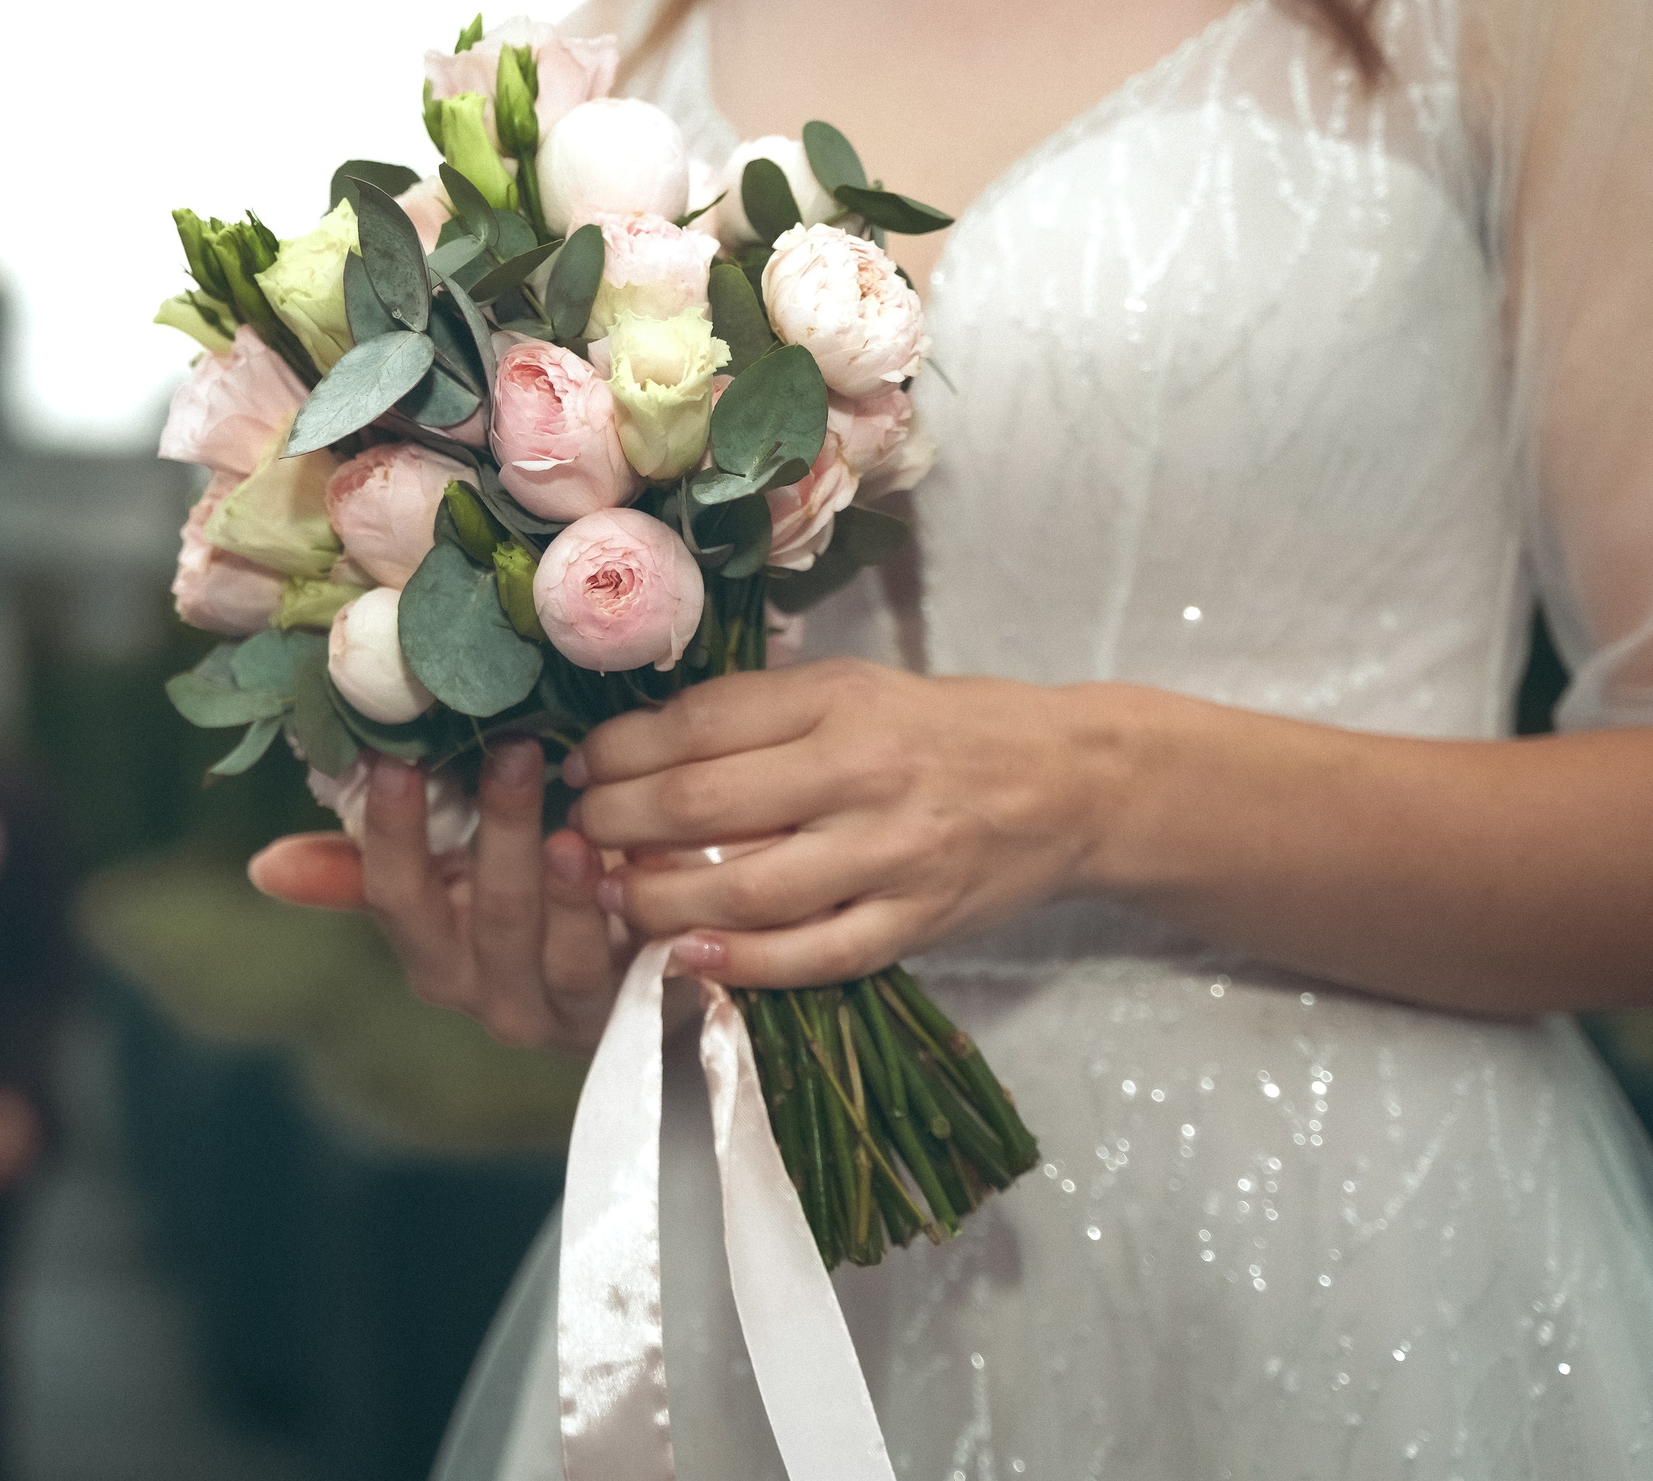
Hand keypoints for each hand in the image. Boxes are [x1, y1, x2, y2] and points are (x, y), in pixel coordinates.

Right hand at [247, 742, 626, 1054]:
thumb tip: (263, 868)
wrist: (624, 979)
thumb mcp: (444, 887)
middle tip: (513, 748)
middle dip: (499, 831)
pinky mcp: (621, 1014)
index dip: (391, 833)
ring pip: (556, 951)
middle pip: (488, 917)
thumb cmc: (520, 907)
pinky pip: (618, 974)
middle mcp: (484, 994)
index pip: (395, 896)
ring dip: (562, 887)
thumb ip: (364, 871)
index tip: (392, 759)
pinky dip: (618, 921)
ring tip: (571, 827)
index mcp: (431, 955)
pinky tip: (623, 866)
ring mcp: (555, 1011)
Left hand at [570, 659, 1116, 986]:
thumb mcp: (854, 689)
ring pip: (748, 887)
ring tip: (613, 897)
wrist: (1072, 781)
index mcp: (839, 699)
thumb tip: (642, 740)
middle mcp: (862, 772)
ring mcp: (892, 854)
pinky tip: (687, 958)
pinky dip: (744, 963)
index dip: (620, 749)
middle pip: (705, 804)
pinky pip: (817, 954)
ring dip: (661, 899)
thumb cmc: (943, 730)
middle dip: (619, 823)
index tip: (579, 767)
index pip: (700, 722)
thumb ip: (760, 713)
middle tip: (580, 834)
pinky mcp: (918, 922)